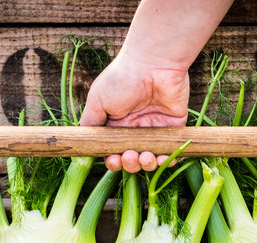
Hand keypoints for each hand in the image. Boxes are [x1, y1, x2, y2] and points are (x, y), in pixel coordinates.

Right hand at [80, 52, 188, 171]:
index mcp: (116, 126)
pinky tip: (160, 158)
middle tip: (128, 157)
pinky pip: (171, 151)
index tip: (113, 160)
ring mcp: (154, 130)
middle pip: (131, 159)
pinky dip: (167, 161)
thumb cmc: (122, 79)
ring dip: (146, 165)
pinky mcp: (173, 129)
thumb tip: (83, 142)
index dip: (113, 161)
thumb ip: (90, 123)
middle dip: (129, 164)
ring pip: (150, 159)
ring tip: (144, 157)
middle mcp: (135, 130)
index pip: (113, 151)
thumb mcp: (97, 100)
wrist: (153, 63)